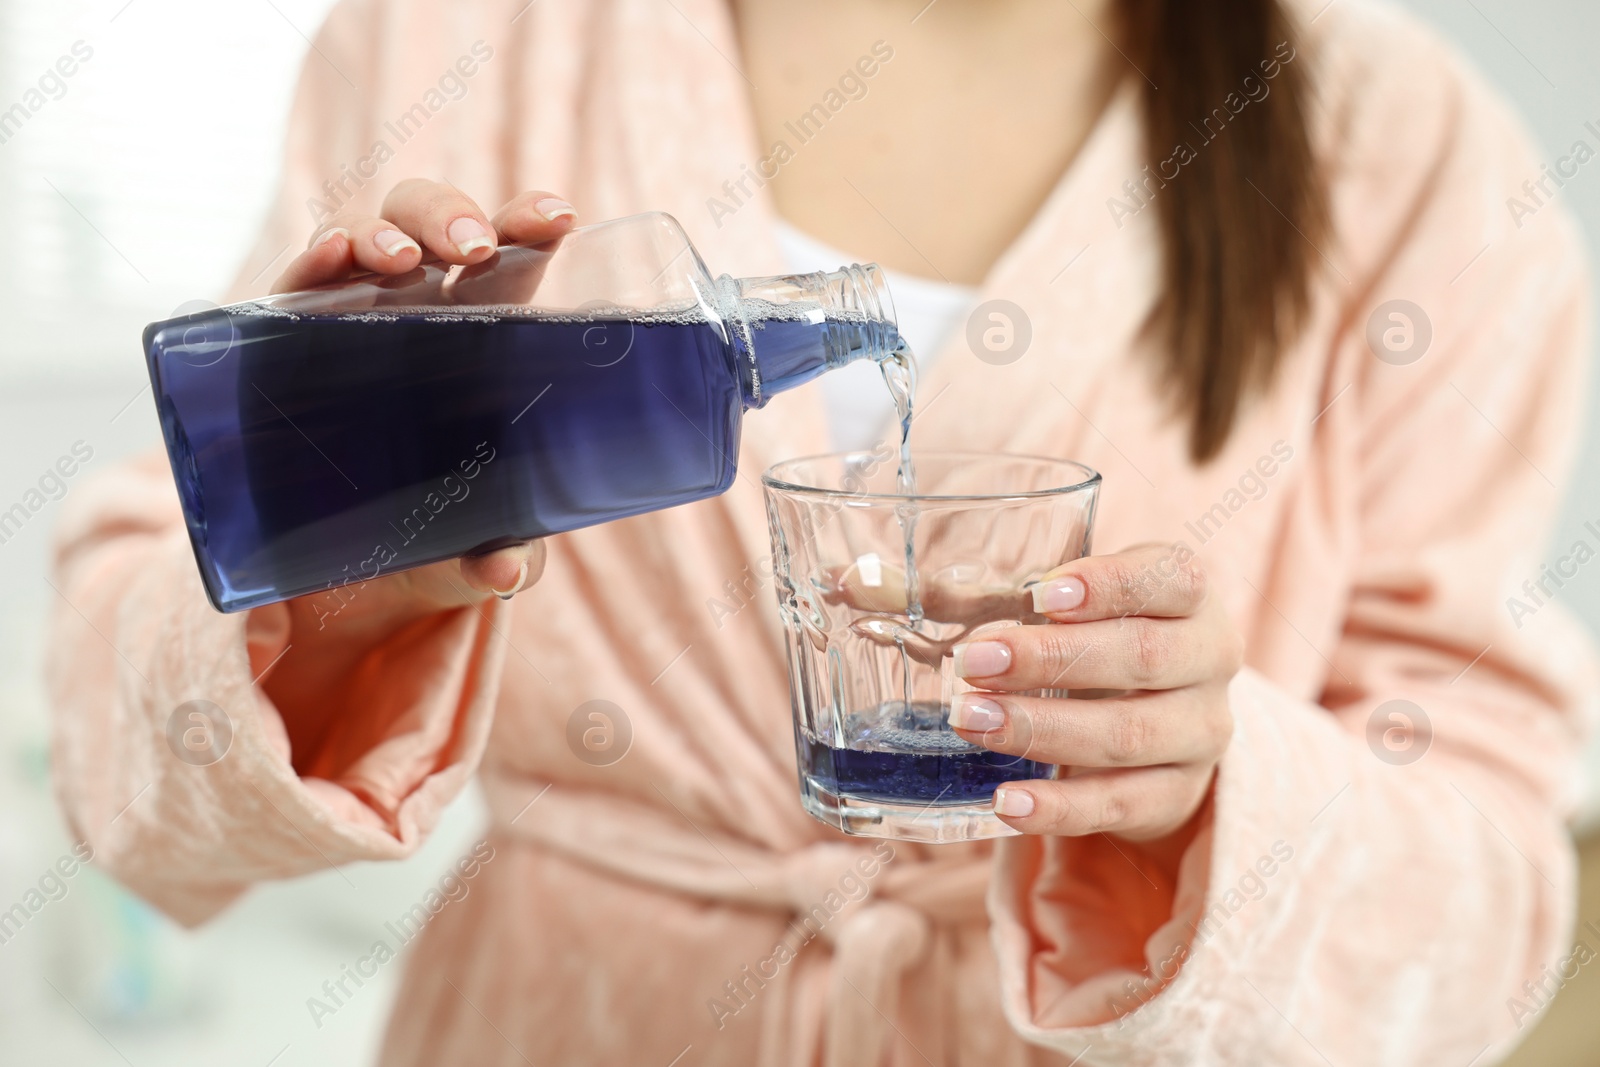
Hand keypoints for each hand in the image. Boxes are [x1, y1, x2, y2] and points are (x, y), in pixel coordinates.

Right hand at [268, 180, 578, 610]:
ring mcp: (353, 314)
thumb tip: (507, 568)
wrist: (341, 564)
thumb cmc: (433, 530)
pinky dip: (313, 259)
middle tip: (473, 249)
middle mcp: (419, 308)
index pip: (513, 255)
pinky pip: (297, 281)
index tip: (559, 219)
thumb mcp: (467, 549)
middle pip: (436, 223)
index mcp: (484, 333)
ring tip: (398, 258)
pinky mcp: (291, 338)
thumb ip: (494, 556)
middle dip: (452, 217)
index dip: (531, 221)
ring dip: (384, 229)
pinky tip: (331, 255)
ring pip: (368, 233)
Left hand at [948, 544, 1241, 846]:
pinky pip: (1120, 806)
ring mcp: (1199, 733)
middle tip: (975, 662)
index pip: (1170, 578)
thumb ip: (960, 596)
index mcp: (1188, 593)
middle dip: (1054, 660)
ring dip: (1044, 730)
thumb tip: (850, 581)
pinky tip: (1005, 800)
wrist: (1155, 724)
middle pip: (1144, 657)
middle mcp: (1209, 659)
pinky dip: (1061, 807)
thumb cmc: (1088, 642)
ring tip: (970, 721)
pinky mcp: (1176, 795)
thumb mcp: (1043, 611)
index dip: (1111, 584)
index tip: (1043, 594)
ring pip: (1130, 734)